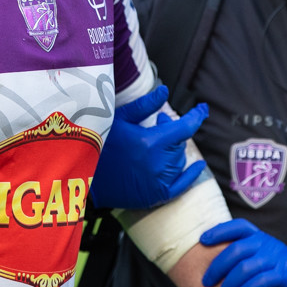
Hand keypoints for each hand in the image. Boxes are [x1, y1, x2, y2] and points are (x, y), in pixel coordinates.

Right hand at [88, 84, 207, 209]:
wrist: (84, 175)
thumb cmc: (99, 143)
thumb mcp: (119, 119)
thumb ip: (145, 105)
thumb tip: (165, 91)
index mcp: (151, 142)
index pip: (185, 127)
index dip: (196, 116)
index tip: (202, 109)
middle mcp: (159, 163)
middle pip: (180, 143)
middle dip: (172, 132)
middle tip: (156, 124)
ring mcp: (159, 181)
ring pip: (179, 160)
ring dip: (173, 150)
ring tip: (155, 145)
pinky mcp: (157, 195)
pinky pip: (183, 184)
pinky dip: (190, 174)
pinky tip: (197, 166)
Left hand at [201, 219, 286, 286]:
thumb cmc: (284, 277)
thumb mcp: (265, 262)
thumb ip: (247, 258)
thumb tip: (217, 263)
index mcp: (262, 238)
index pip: (238, 226)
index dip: (219, 230)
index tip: (202, 240)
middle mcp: (268, 245)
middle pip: (236, 249)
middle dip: (217, 266)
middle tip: (206, 281)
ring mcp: (277, 259)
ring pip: (245, 267)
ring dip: (229, 284)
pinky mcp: (285, 276)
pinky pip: (260, 282)